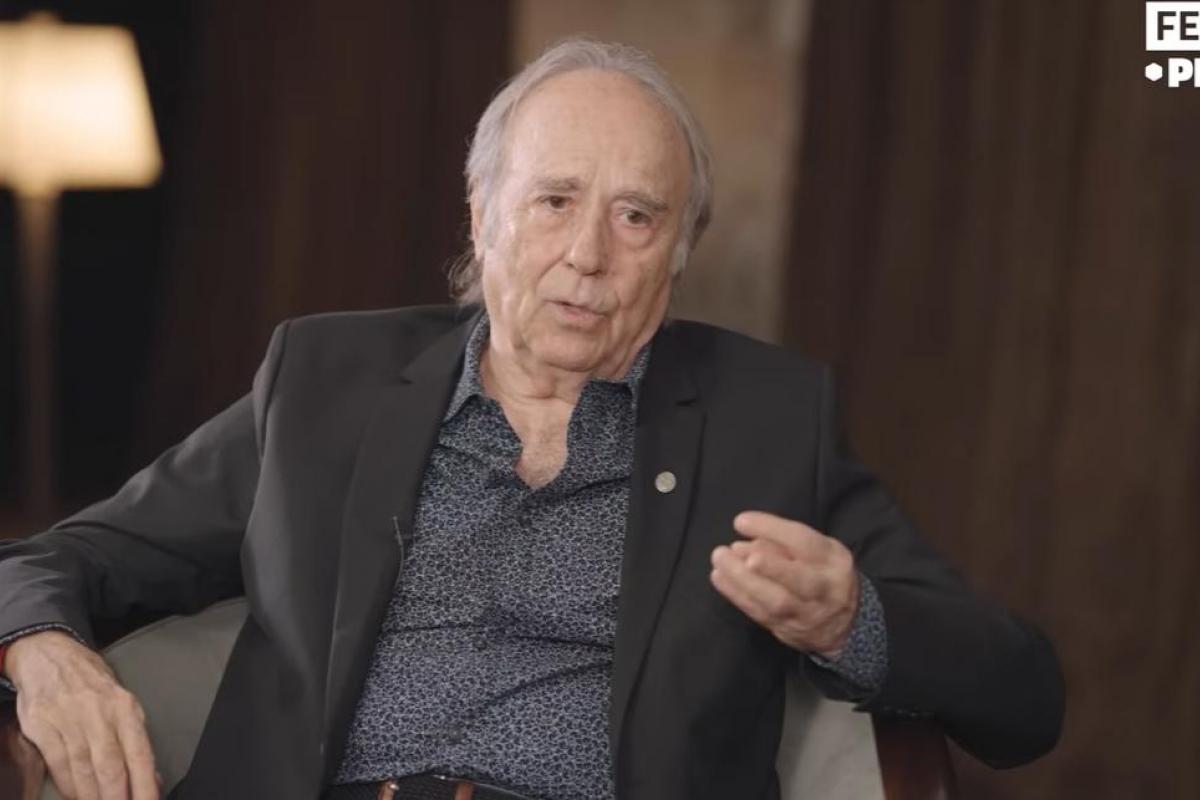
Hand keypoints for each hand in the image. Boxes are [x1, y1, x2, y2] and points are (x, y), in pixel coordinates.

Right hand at [6, 631, 159, 799]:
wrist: (49, 656)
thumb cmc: (91, 682)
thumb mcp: (121, 701)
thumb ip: (133, 737)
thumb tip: (150, 776)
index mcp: (125, 707)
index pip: (139, 753)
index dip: (144, 784)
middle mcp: (98, 713)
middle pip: (111, 765)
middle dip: (117, 796)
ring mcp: (68, 719)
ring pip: (83, 768)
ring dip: (92, 795)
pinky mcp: (42, 726)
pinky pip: (59, 763)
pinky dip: (68, 785)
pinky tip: (77, 796)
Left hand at [709, 510, 859, 656]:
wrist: (848, 623)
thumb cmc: (824, 573)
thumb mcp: (817, 549)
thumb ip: (784, 543)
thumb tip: (745, 545)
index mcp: (833, 560)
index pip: (803, 542)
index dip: (771, 529)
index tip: (741, 522)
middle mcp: (824, 588)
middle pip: (797, 578)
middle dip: (765, 565)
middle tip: (732, 550)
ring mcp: (807, 613)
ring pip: (776, 601)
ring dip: (742, 581)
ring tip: (720, 561)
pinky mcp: (788, 630)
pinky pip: (760, 614)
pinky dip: (737, 595)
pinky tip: (720, 578)